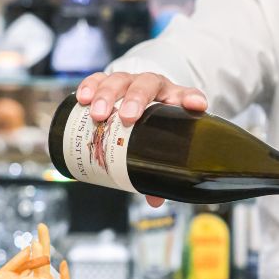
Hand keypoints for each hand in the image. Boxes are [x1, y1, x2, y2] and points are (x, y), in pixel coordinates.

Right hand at [76, 71, 208, 208]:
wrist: (136, 99)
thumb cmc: (152, 122)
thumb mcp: (159, 140)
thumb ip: (159, 167)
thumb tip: (155, 200)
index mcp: (172, 98)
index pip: (186, 94)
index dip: (191, 99)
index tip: (195, 105)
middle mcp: (152, 86)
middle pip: (146, 83)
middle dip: (136, 99)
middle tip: (126, 118)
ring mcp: (129, 81)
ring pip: (120, 79)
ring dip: (108, 94)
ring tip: (98, 114)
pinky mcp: (108, 81)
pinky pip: (98, 79)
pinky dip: (90, 85)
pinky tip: (83, 97)